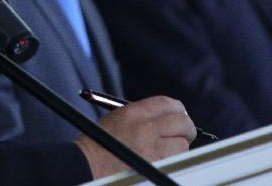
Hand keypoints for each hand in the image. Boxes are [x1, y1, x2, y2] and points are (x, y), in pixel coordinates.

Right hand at [75, 95, 195, 178]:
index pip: (168, 104)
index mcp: (134, 112)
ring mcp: (152, 150)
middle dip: (186, 129)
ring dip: (178, 148)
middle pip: (182, 123)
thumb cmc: (98, 144)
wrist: (85, 166)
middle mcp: (146, 129)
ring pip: (182, 145)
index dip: (179, 110)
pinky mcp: (155, 168)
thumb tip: (167, 119)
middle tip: (183, 134)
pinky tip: (162, 162)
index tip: (180, 116)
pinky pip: (174, 163)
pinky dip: (172, 162)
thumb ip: (143, 116)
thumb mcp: (118, 118)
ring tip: (167, 151)